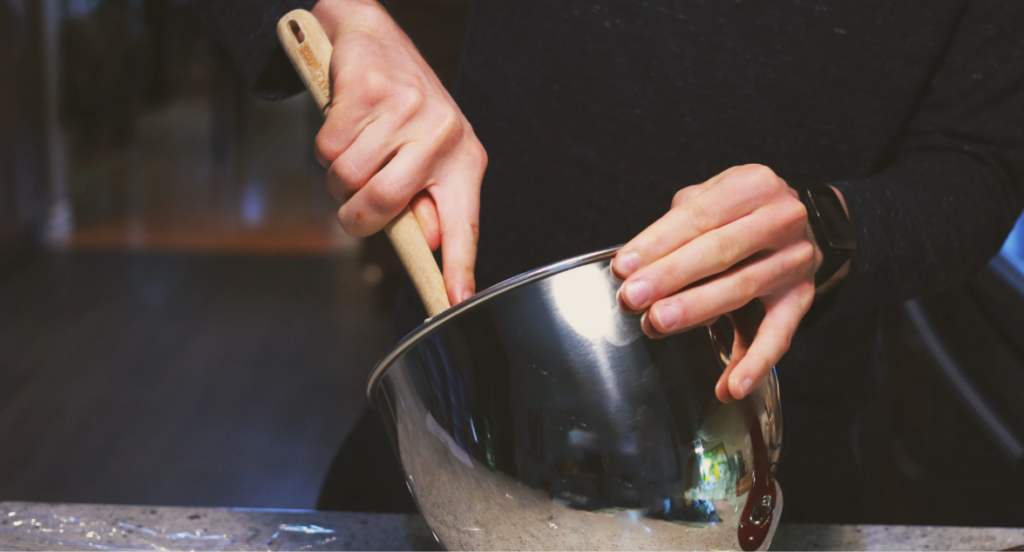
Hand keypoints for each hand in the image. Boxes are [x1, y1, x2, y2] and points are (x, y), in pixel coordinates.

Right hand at [311, 0, 486, 304]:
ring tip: (357, 145)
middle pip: (381, 205)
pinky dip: (325, 141)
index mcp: (464, 161)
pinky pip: (327, 147)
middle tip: (354, 197)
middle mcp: (442, 135)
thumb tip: (431, 242)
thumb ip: (429, 201)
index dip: (458, 268)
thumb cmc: (404, 108)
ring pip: (346, 177)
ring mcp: (406, 110)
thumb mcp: (430, 154)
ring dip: (338, 173)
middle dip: (354, 213)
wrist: (375, 37)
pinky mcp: (368, 90)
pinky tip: (345, 120)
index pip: (463, 225)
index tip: (454, 302)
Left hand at [613, 164, 833, 401]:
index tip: (623, 267)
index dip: (658, 242)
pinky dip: (754, 363)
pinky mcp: (802, 298)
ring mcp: (795, 260)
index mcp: (752, 186)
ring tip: (658, 323)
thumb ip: (674, 227)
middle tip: (633, 297)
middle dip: (670, 275)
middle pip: (719, 251)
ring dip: (697, 309)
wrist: (802, 222)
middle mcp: (781, 219)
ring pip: (742, 288)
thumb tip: (633, 267)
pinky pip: (779, 335)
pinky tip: (729, 387)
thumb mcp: (710, 199)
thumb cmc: (738, 212)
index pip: (698, 216)